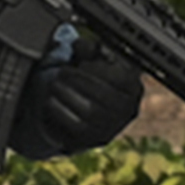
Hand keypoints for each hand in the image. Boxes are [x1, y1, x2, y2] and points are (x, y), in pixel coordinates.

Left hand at [17, 51, 146, 154]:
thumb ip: (89, 50)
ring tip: (55, 85)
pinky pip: (76, 126)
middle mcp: (128, 110)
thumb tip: (80, 45)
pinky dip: (61, 111)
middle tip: (61, 72)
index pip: (122, 78)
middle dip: (78, 81)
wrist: (83, 115)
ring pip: (90, 111)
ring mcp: (112, 127)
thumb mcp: (93, 62)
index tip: (83, 63)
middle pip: (104, 95)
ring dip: (68, 95)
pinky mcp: (93, 139)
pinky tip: (51, 101)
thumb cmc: (90, 82)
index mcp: (133, 88)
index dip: (99, 69)